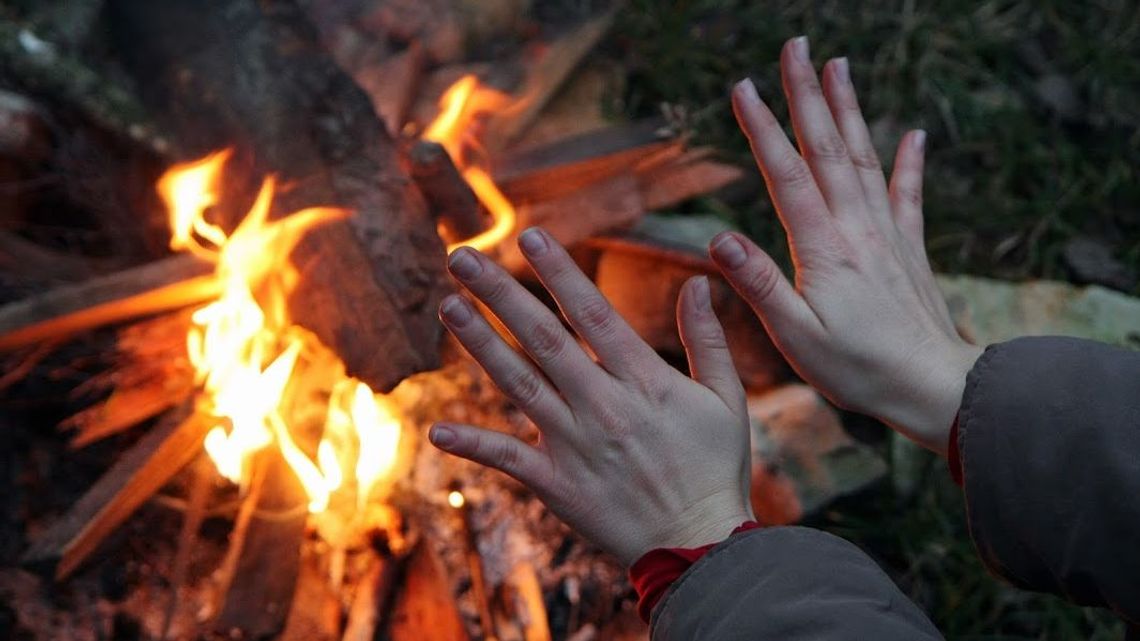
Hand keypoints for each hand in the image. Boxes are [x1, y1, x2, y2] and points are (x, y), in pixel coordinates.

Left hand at [430, 228, 752, 564]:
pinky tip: (437, 429)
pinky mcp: (557, 484)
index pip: (592, 314)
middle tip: (462, 257)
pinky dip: (473, 445)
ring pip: (518, 384)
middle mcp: (602, 405)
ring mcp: (574, 445)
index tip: (529, 235)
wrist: (700, 546)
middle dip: (501, 293)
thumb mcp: (725, 400)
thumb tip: (700, 281)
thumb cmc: (716, 469)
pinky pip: (508, 459)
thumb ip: (707, 339)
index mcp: (643, 381)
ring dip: (480, 344)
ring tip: (448, 306)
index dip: (559, 272)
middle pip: (543, 339)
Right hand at [711, 37, 981, 453]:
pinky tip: (914, 134)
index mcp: (824, 248)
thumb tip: (721, 238)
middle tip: (797, 47)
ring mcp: (887, 234)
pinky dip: (909, 162)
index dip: (763, 127)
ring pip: (865, 158)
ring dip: (849, 110)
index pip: (787, 173)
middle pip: (828, 148)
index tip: (743, 86)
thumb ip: (760, 284)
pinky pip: (908, 195)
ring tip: (840, 66)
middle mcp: (858, 229)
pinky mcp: (908, 250)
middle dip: (808, 94)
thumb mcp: (795, 336)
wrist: (932, 388)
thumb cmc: (858, 369)